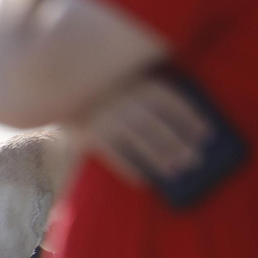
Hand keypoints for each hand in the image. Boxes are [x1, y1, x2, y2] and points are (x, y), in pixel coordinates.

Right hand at [83, 78, 211, 185]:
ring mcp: (103, 116)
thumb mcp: (120, 76)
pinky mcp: (87, 133)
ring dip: (157, 157)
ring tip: (174, 171)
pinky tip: (144, 180)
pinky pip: (112, 153)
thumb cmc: (98, 87)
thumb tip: (182, 122)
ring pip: (136, 139)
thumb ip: (144, 89)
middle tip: (195, 160)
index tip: (206, 135)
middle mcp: (119, 98)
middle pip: (154, 123)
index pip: (167, 100)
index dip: (189, 117)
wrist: (51, 85)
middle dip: (176, 142)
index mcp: (132, 81)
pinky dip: (129, 168)